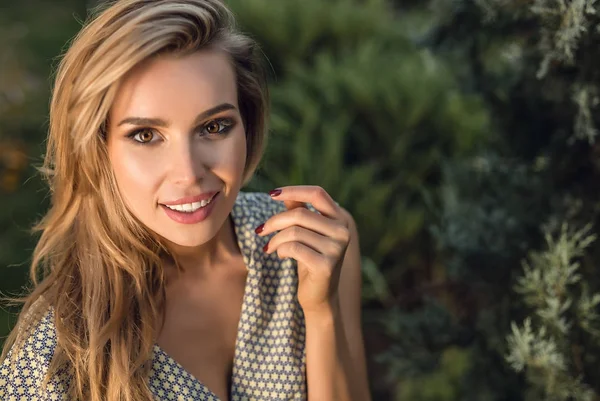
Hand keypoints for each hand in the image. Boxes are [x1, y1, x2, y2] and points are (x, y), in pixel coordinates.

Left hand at [255, 185, 350, 314]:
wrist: (319, 297)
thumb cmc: (310, 259)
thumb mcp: (305, 233)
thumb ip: (299, 211)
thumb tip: (283, 194)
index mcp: (340, 219)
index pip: (317, 194)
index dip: (294, 190)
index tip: (271, 194)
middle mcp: (342, 231)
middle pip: (299, 214)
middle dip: (275, 221)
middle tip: (260, 231)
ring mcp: (336, 249)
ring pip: (294, 232)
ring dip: (275, 239)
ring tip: (271, 247)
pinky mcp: (326, 265)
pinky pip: (293, 248)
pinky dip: (280, 250)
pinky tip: (280, 255)